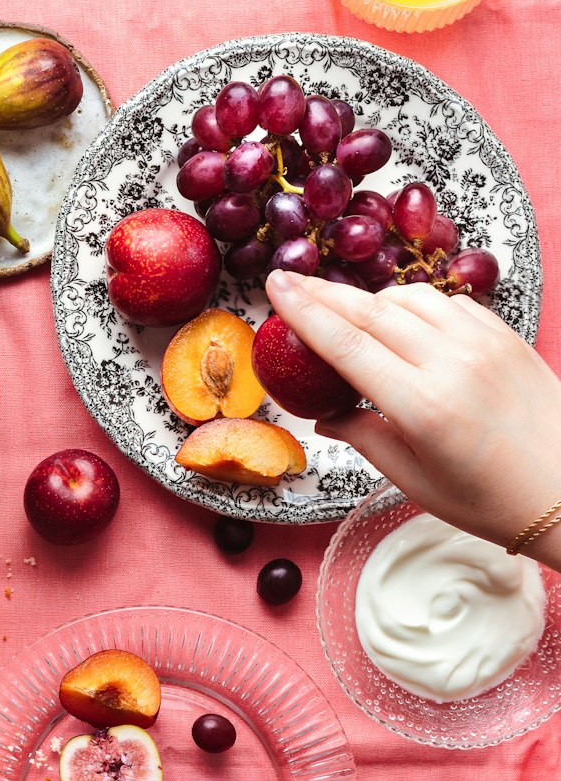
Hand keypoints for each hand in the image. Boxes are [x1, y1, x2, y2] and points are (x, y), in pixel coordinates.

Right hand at [265, 271, 560, 552]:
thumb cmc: (490, 501)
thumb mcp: (413, 480)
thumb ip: (363, 437)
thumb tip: (325, 414)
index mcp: (422, 407)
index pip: (347, 344)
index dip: (304, 312)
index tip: (275, 287)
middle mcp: (452, 363)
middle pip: (371, 311)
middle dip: (323, 293)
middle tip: (289, 279)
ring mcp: (484, 343)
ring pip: (410, 299)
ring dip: (370, 299)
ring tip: (344, 311)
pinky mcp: (505, 335)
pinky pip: (448, 303)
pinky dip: (415, 306)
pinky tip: (401, 322)